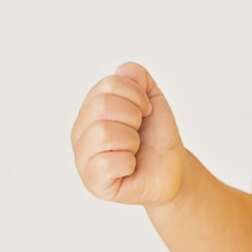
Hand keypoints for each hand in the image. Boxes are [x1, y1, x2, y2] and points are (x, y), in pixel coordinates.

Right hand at [72, 62, 185, 206]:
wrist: (171, 170)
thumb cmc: (156, 137)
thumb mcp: (152, 100)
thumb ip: (138, 78)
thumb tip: (123, 70)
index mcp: (91, 108)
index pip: (109, 85)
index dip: (136, 96)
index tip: (146, 111)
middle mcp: (81, 131)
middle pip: (101, 106)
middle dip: (133, 117)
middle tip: (139, 131)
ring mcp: (83, 157)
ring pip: (103, 133)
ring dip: (131, 141)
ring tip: (134, 149)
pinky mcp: (92, 181)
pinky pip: (107, 162)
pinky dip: (128, 163)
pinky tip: (130, 167)